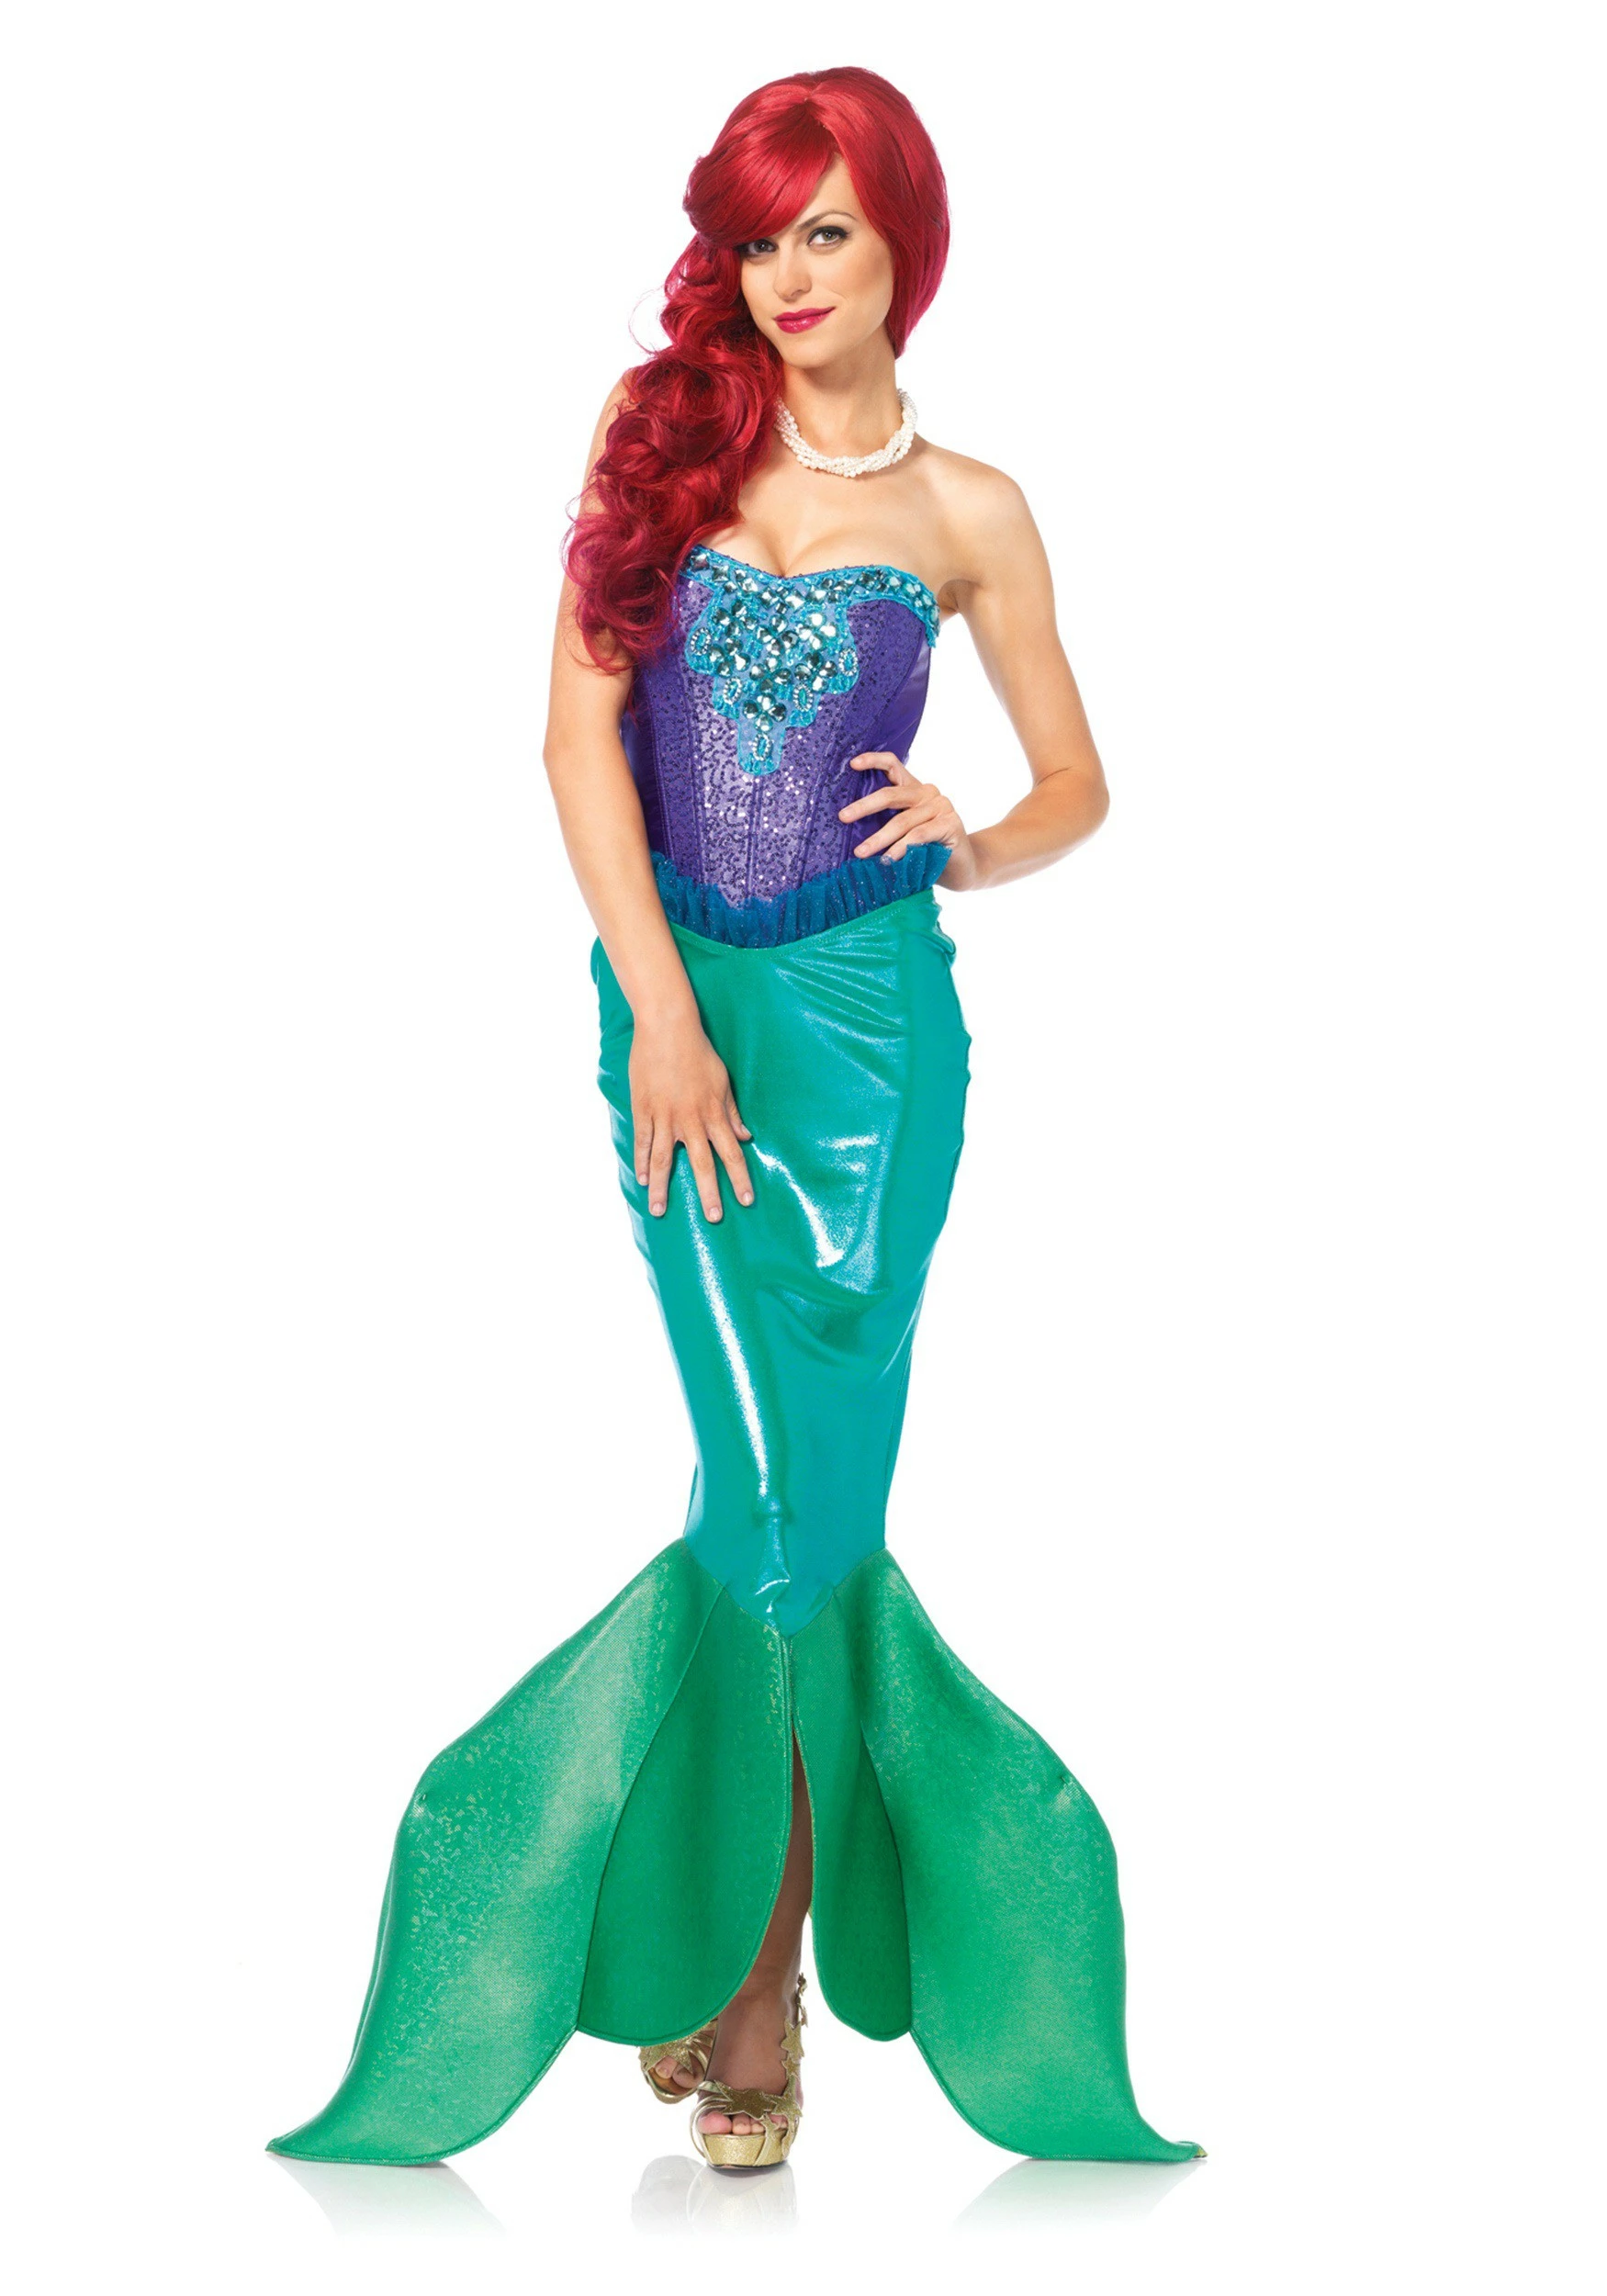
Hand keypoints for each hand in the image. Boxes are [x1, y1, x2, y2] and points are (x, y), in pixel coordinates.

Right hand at [629, 1012, 753, 1221]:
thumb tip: (746, 1137)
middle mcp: (691, 1121)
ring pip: (666, 1160)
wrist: (668, 1028)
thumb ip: (732, 1113)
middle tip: (713, 1218)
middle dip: (709, 1193)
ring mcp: (665, 1117)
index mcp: (714, 1114)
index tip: (745, 1200)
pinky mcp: (644, 1109)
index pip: (732, 1153)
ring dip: (664, 1187)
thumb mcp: (723, 1081)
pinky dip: (642, 1161)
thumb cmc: (698, 1052)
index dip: (740, 1178)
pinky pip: (644, 1142)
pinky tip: (643, 1180)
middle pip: (703, 1164)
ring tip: (659, 1211)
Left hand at [839, 754, 979, 888]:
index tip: (853, 764)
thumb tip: (851, 826)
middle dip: (863, 806)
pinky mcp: (950, 823)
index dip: (873, 761)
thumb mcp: (903, 832)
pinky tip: (887, 861)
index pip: (893, 765)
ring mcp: (941, 806)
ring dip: (879, 839)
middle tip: (843, 817)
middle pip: (890, 795)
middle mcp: (927, 792)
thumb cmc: (926, 850)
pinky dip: (900, 849)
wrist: (962, 867)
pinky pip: (918, 836)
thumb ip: (887, 821)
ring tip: (861, 853)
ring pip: (902, 821)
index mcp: (913, 788)